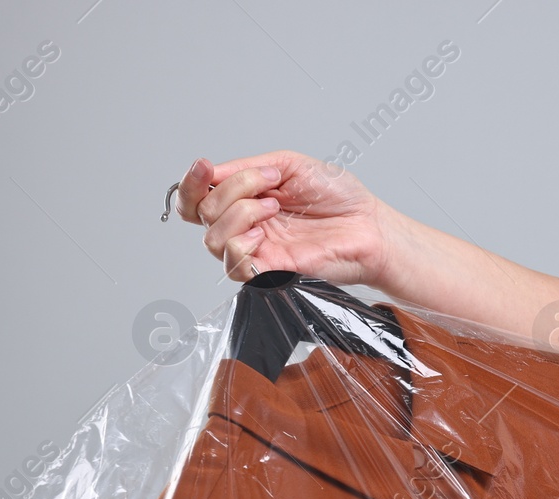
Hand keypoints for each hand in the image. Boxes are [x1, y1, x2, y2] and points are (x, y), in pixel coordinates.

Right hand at [173, 151, 392, 285]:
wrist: (369, 225)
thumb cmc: (338, 197)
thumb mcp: (288, 165)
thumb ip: (246, 168)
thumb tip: (209, 172)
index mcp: (245, 200)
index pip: (195, 199)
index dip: (190, 183)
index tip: (204, 166)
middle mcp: (245, 227)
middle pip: (202, 213)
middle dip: (233, 190)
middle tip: (271, 185)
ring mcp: (256, 251)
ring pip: (212, 238)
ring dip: (241, 213)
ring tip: (275, 208)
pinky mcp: (269, 272)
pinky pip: (234, 264)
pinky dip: (243, 242)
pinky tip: (268, 231)